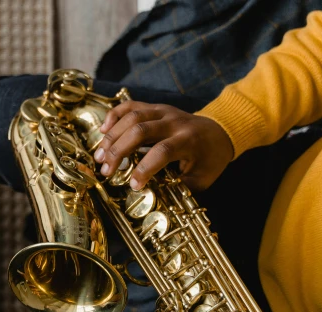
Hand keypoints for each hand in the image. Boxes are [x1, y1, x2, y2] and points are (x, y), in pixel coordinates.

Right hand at [93, 101, 233, 190]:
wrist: (221, 132)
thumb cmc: (210, 159)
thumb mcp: (202, 179)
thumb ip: (179, 186)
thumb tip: (153, 195)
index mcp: (189, 140)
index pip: (162, 151)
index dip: (145, 169)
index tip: (134, 185)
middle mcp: (175, 122)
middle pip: (140, 130)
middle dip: (118, 151)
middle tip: (106, 171)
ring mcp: (163, 112)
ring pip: (132, 117)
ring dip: (112, 137)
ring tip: (100, 156)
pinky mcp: (155, 108)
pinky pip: (131, 106)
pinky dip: (114, 115)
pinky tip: (103, 130)